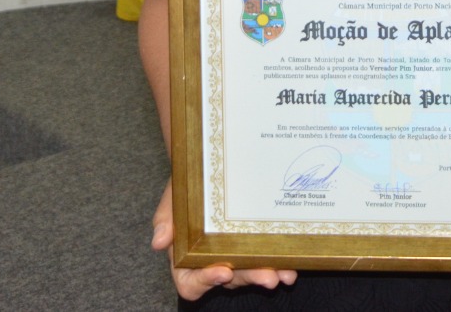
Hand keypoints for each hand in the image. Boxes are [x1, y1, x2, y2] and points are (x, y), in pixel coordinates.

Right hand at [151, 181, 298, 300]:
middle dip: (249, 278)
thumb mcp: (173, 197)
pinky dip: (278, 264)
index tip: (223, 271)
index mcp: (185, 258)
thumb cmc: (187, 186)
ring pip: (250, 274)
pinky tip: (292, 264)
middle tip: (268, 276)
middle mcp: (210, 262)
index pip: (190, 282)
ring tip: (286, 273)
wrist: (207, 167)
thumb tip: (158, 242)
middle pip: (228, 281)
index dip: (206, 281)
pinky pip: (264, 261)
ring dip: (268, 275)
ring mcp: (233, 257)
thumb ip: (165, 219)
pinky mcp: (252, 247)